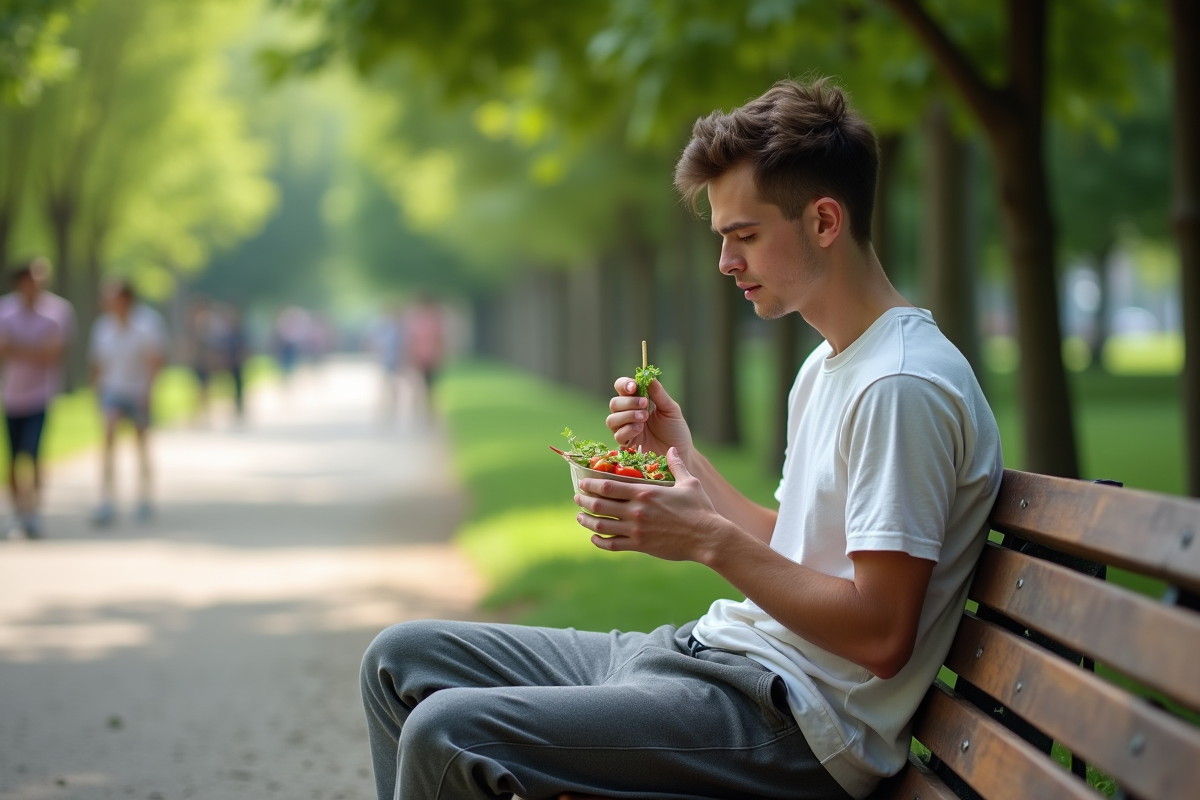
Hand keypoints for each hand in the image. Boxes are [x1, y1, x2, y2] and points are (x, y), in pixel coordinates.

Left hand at [574, 448, 728, 562]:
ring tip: (580, 517)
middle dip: (584, 501)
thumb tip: (671, 449)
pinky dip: (600, 542)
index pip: (608, 486)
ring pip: (602, 526)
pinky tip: (595, 539)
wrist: (708, 537)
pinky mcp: (640, 546)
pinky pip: (613, 545)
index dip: (591, 484)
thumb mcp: (689, 482)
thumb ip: (676, 465)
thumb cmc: (700, 508)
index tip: (583, 482)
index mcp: (645, 492)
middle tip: (578, 498)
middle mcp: (636, 511)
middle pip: (600, 505)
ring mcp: (637, 530)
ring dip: (587, 521)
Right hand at [606, 376, 693, 461]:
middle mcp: (628, 414)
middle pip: (614, 403)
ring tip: (644, 418)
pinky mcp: (627, 444)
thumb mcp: (671, 409)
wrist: (681, 452)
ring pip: (611, 419)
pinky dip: (628, 430)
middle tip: (644, 404)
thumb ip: (659, 394)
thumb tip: (649, 377)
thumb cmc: (675, 429)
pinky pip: (618, 435)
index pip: (622, 388)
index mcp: (637, 401)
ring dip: (627, 416)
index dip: (624, 384)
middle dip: (628, 402)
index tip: (633, 386)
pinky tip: (640, 429)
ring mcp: (626, 429)